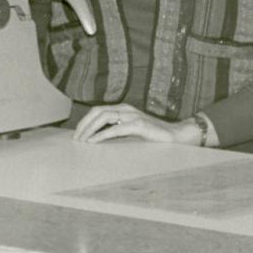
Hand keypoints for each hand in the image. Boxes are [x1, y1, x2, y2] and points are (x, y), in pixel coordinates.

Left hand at [74, 104, 197, 144]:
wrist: (176, 136)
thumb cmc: (153, 137)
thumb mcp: (132, 133)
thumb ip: (118, 132)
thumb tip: (98, 140)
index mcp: (123, 110)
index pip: (98, 111)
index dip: (85, 122)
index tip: (77, 135)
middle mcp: (126, 109)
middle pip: (97, 112)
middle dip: (84, 125)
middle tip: (75, 139)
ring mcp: (132, 115)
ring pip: (104, 117)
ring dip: (90, 129)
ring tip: (82, 141)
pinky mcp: (139, 125)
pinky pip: (116, 128)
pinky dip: (102, 135)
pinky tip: (94, 142)